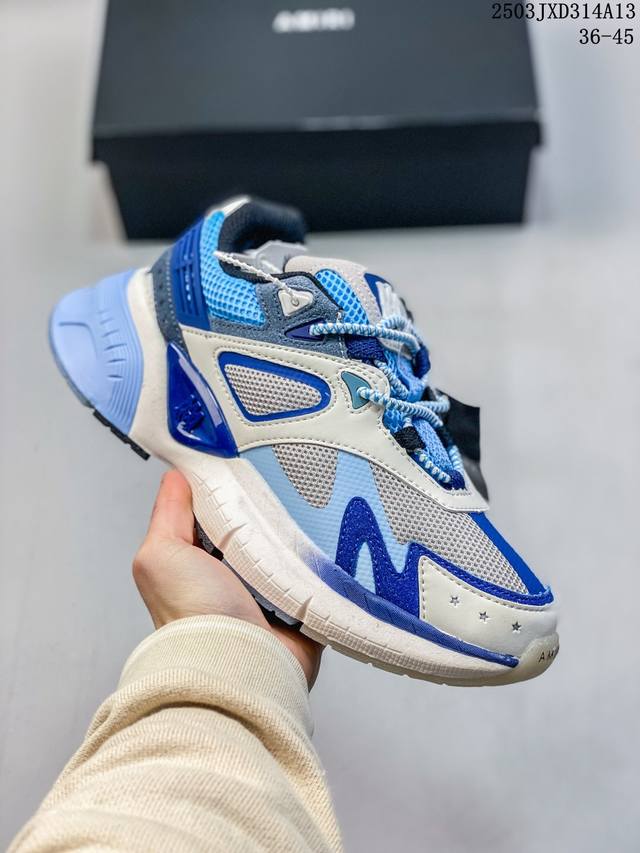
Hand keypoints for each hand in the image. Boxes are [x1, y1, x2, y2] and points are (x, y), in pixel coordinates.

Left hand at [133, 470, 321, 686]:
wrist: (240, 667)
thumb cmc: (193, 615)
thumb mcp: (161, 555)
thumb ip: (168, 513)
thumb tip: (177, 474)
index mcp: (199, 558)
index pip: (217, 508)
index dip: (229, 483)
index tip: (246, 457)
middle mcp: (234, 571)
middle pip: (258, 520)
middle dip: (272, 502)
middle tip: (288, 478)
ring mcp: (272, 587)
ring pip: (291, 541)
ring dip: (300, 528)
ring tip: (315, 501)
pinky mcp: (304, 601)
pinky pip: (320, 567)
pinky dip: (325, 554)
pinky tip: (333, 531)